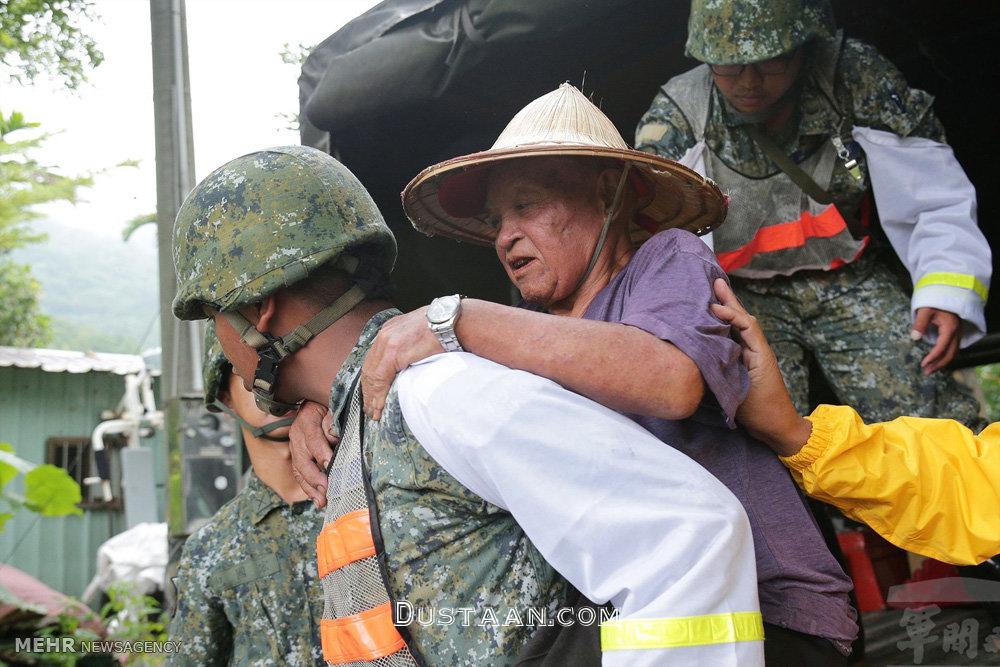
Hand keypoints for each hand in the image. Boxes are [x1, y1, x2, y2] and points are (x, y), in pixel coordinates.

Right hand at [288, 401, 337, 506]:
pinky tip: (317, 499)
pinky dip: (308, 488)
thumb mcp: (332, 405)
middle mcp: (297, 434)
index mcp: (307, 419)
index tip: (330, 464)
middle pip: (302, 459)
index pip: (313, 438)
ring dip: (311, 488)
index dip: (321, 452)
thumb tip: (333, 436)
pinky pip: (299, 474)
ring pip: (299, 470)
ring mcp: (295, 446)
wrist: (314, 400)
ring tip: (322, 502)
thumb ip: (333, 419)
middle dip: (315, 477)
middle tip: (327, 489)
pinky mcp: (297, 455)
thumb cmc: (329, 404)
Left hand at [361, 307, 442, 419]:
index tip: (371, 393)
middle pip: (369, 368)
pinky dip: (379, 396)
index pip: (374, 358)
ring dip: (372, 397)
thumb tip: (411, 360)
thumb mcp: (420, 332)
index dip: (371, 378)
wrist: (452, 321)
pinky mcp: (394, 352)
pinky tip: (379, 408)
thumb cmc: (444, 326)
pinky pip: (381, 379)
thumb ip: (411, 344)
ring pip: (372, 376)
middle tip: (369, 407)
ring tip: (374, 412)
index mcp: (390, 329)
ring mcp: (388, 343)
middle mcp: (385, 334)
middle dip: (368, 390)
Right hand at [710, 278, 810, 455]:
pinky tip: (716, 322)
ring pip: (739, 328)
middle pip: (743, 320)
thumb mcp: (743, 391)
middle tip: (716, 281)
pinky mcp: (746, 365)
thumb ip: (729, 369)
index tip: (712, 307)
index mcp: (759, 353)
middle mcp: (757, 350)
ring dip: (728, 310)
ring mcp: (752, 357)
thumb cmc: (762, 412)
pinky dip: (726, 327)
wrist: (778, 428)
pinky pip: (735, 339)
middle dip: (729, 300)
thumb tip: (711, 351)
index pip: (745, 325)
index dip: (730, 313)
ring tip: (716, 293)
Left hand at [912, 307, 960, 374]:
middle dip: (939, 364)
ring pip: (953, 352)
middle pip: (950, 354)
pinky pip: (952, 348)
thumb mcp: (925, 310)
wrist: (946, 293)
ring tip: (930, 370)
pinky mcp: (955, 333)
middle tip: (926, 372)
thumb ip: (919, 323)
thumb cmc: (934, 301)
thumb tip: (914, 338)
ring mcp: (957, 334)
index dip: (933, 358)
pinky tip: (936, 361)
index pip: (941, 348)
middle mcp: (956, 333)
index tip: (923, 364)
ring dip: (942, 362)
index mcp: (950, 328)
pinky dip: (945, 356)